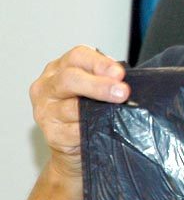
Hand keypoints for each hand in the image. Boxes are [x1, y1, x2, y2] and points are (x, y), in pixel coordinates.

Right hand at [29, 45, 129, 177]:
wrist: (71, 143)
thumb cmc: (85, 108)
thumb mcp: (93, 87)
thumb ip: (104, 78)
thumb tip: (123, 78)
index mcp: (60, 68)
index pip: (78, 56)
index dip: (100, 63)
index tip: (119, 73)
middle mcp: (48, 86)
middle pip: (70, 79)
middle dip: (99, 85)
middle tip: (122, 93)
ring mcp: (45, 110)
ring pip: (71, 108)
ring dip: (97, 110)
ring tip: (116, 112)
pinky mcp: (51, 133)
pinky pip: (73, 131)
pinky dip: (90, 129)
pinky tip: (101, 129)